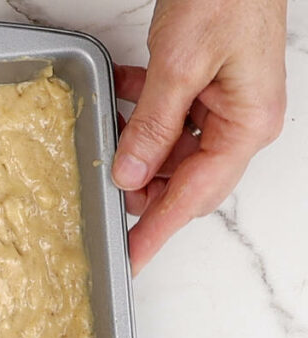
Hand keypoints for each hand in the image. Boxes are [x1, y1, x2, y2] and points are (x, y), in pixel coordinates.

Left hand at [113, 0, 286, 274]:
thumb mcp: (179, 65)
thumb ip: (152, 124)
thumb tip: (130, 175)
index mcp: (247, 125)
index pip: (193, 197)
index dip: (156, 230)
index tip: (130, 258)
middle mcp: (242, 120)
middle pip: (184, 178)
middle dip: (143, 187)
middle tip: (104, 195)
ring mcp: (227, 103)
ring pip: (172, 148)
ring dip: (138, 145)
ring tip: (109, 136)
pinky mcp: (209, 84)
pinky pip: (171, 115)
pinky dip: (142, 111)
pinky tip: (121, 97)